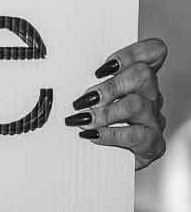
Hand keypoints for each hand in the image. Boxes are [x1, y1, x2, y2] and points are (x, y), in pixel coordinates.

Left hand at [71, 38, 167, 168]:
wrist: (108, 159)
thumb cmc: (97, 120)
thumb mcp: (91, 94)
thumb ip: (85, 79)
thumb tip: (58, 70)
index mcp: (137, 78)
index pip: (152, 52)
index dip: (131, 53)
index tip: (101, 68)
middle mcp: (150, 95)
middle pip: (143, 75)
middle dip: (110, 86)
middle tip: (85, 99)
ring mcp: (153, 118)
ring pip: (138, 104)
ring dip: (106, 112)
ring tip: (83, 119)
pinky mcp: (152, 143)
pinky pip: (137, 135)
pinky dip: (111, 134)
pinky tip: (93, 134)